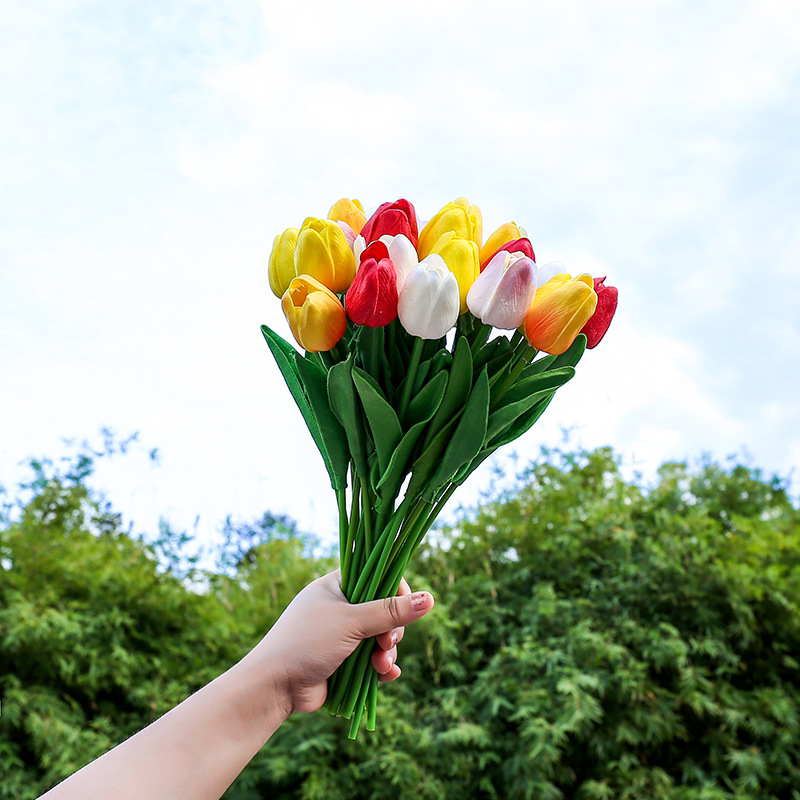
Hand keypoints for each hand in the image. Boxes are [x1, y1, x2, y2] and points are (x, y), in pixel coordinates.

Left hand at [248, 570, 433, 714]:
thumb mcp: (352, 622)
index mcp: (336, 586)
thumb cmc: (307, 642)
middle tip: (386, 642)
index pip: (376, 575)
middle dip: (392, 629)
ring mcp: (341, 635)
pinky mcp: (344, 662)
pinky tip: (386, 676)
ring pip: (381, 638)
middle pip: (383, 610)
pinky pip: (373, 661)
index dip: (395, 590)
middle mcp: (340, 607)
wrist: (274, 687)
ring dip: (387, 652)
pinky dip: (382, 668)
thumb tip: (430, 599)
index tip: (405, 605)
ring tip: (381, 665)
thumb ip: (390, 611)